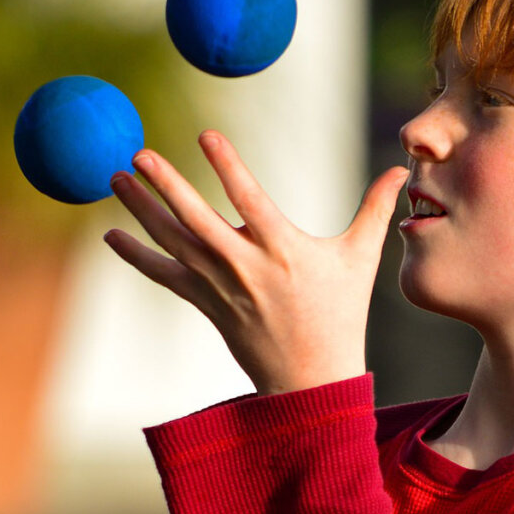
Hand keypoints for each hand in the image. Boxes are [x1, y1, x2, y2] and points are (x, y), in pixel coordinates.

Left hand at [103, 130, 408, 395]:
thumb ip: (375, 209)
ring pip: (173, 243)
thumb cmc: (341, 314)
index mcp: (284, 250)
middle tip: (139, 154)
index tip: (205, 134)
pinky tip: (112, 235)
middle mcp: (246, 267)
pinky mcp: (207, 304)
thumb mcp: (362, 260)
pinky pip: (165, 276)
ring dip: (142, 210)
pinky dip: (138, 256)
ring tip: (116, 178)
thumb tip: (401, 168)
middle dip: (165, 186)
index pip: (250, 198)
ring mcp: (221, 288)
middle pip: (197, 220)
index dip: (227, 165)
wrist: (310, 379)